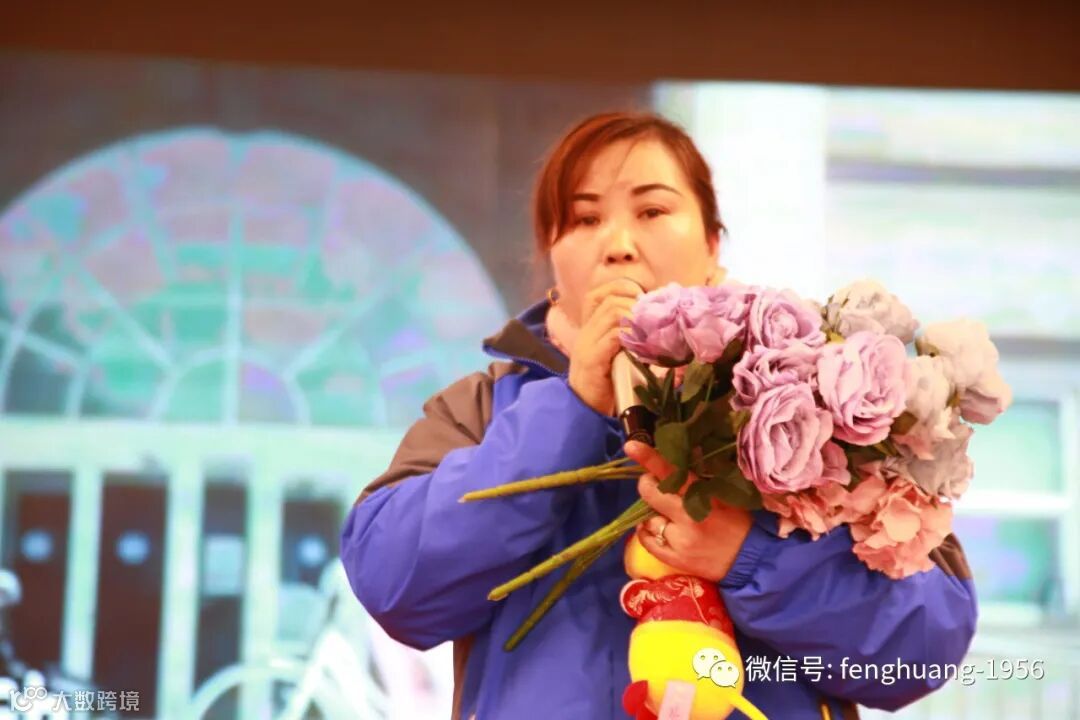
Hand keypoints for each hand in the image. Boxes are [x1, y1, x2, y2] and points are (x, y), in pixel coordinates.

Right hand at [567, 278, 643, 414]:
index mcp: (589, 327)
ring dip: (635, 317)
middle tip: (652, 316)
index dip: (623, 288)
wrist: (585, 410)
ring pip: (612, 313)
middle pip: (610, 300)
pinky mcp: (591, 359)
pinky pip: (613, 336)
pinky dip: (630, 335)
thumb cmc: (606, 383)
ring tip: (649, 329)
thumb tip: (656, 325)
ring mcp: (586, 344)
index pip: (599, 293)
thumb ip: (627, 338)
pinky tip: (642, 343)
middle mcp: (585, 331)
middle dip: (635, 303)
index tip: (643, 299)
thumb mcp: (615, 355)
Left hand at [625, 440, 752, 582]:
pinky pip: (647, 541)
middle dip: (648, 485)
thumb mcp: (726, 496)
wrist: (752, 561)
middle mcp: (689, 517)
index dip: (650, 459)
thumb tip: (682, 454)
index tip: (631, 446)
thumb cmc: (740, 524)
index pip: (672, 473)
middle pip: (650, 493)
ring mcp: (680, 540)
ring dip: (654, 513)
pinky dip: (648, 533)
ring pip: (648, 518)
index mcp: (704, 497)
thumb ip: (701, 479)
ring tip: (670, 516)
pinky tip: (660, 529)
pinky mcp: (675, 559)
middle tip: (655, 485)